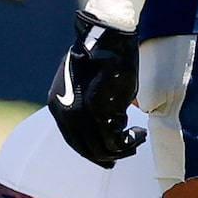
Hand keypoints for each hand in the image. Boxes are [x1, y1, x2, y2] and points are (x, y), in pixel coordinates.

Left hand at [49, 12, 143, 165]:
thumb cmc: (103, 57)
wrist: (108, 39)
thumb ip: (92, 106)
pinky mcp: (98, 111)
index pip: (74, 140)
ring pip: (101, 149)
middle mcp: (64, 112)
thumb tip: (109, 126)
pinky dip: (129, 142)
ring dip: (123, 150)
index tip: (110, 157)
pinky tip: (139, 133)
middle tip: (129, 151)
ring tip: (138, 139)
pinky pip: (113, 141)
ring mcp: (80, 113)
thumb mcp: (91, 85)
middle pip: (87, 149)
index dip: (93, 152)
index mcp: (58, 105)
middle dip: (109, 156)